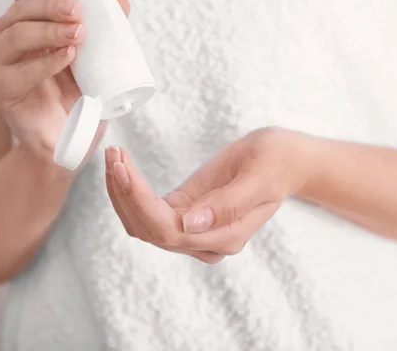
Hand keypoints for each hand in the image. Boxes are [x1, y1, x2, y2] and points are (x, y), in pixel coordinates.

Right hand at [0, 0, 129, 164]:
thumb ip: (108, 20)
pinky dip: (45, 62)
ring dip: (50, 31)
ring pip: (18, 34)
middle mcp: (7, 34)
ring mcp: (0, 61)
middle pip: (22, 7)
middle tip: (79, 10)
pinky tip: (67, 57)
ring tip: (78, 34)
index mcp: (28, 18)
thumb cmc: (81, 94)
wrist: (71, 138)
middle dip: (52, 4)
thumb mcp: (100, 54)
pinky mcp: (1, 88)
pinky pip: (19, 71)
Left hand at [105, 127, 313, 262]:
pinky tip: (121, 167)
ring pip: (142, 223)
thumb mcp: (259, 177)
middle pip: (149, 229)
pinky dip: (130, 190)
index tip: (124, 169)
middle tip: (113, 155)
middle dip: (125, 194)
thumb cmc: (276, 163)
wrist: (284, 160)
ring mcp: (193, 229)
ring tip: (113, 156)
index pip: (169, 230)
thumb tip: (191, 225)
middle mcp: (205, 240)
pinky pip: (148, 211)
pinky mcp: (184, 212)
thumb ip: (229, 204)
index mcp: (225, 235)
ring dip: (121, 193)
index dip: (140, 202)